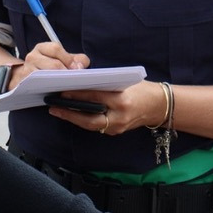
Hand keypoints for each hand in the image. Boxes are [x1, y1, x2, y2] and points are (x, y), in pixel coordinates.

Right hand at [9, 41, 89, 89]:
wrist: (27, 78)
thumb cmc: (49, 67)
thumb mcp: (63, 59)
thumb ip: (77, 59)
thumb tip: (81, 66)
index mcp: (42, 48)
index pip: (56, 49)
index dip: (69, 59)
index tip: (78, 69)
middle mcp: (32, 56)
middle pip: (53, 64)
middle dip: (66, 73)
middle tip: (75, 80)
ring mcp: (27, 70)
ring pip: (46, 76)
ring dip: (59, 82)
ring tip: (67, 86)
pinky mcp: (25, 83)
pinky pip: (38, 86)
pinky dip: (49, 89)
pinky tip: (57, 91)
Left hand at [47, 80, 165, 134]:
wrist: (159, 106)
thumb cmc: (141, 89)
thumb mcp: (124, 81)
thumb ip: (104, 82)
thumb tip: (81, 80)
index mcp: (123, 101)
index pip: (96, 97)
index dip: (77, 94)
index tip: (62, 90)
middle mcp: (120, 117)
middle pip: (89, 118)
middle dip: (69, 113)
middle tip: (53, 107)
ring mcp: (118, 127)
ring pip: (90, 124)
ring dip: (72, 118)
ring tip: (57, 111)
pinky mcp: (115, 131)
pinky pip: (95, 126)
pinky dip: (82, 120)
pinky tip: (71, 114)